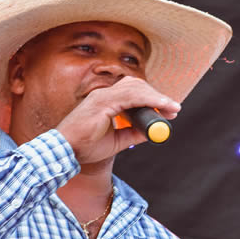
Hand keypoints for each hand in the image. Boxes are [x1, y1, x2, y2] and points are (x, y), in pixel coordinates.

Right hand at [56, 76, 180, 163]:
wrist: (65, 152)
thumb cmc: (85, 147)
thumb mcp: (116, 141)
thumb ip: (133, 134)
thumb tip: (153, 131)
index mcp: (105, 101)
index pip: (133, 91)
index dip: (152, 97)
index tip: (168, 109)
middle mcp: (104, 94)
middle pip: (137, 86)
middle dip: (158, 96)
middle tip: (174, 109)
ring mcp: (102, 96)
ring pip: (137, 88)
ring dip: (157, 98)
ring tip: (172, 109)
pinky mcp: (102, 102)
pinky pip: (131, 96)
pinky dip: (149, 100)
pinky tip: (161, 107)